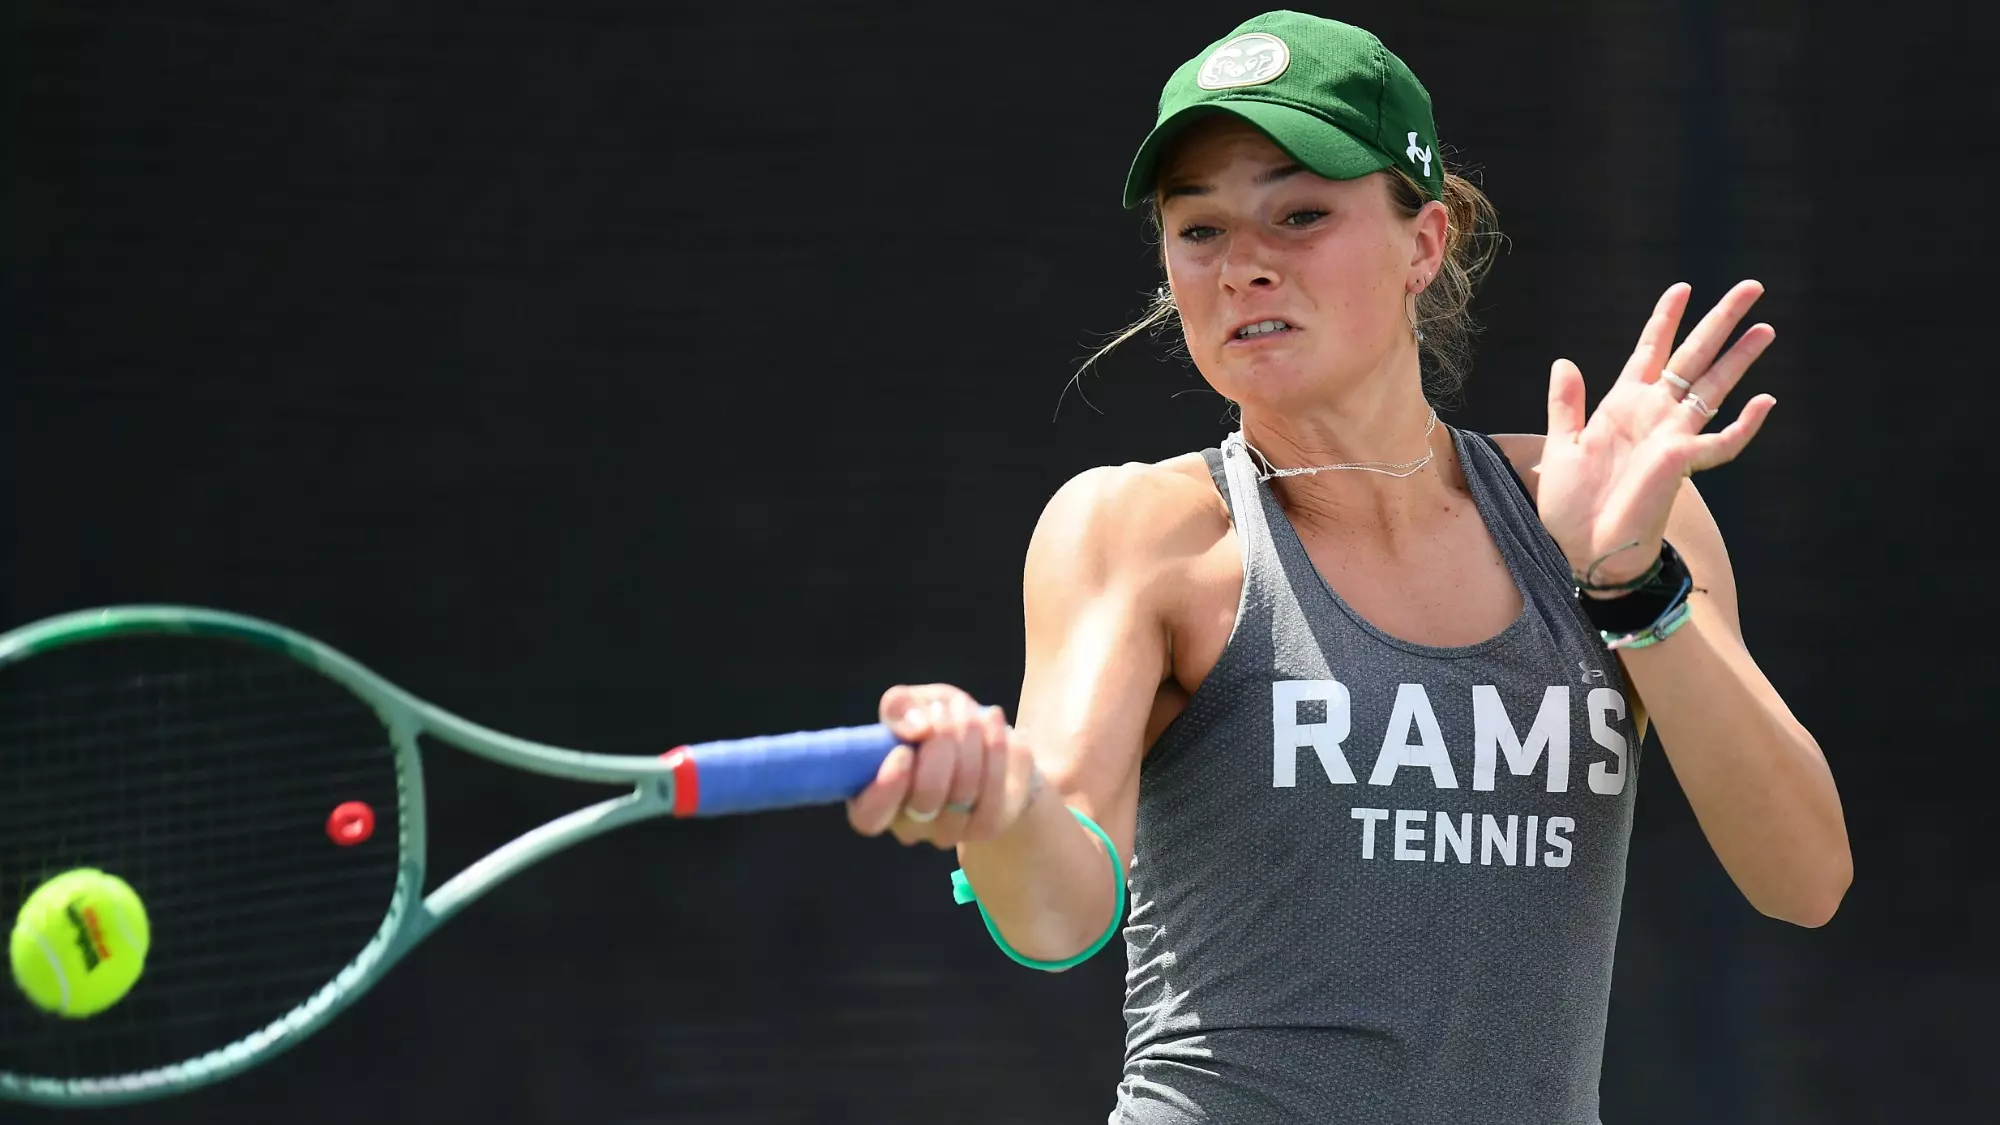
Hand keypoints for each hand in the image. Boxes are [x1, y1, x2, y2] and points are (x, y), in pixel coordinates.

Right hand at [845, 684, 1039, 848]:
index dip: (886, 789)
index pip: (869, 816)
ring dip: (971, 740)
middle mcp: (909, 823)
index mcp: (874, 797)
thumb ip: (899, 708)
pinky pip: (997, 795)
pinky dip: (998, 750)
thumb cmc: (934, 721)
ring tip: (970, 709)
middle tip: (943, 709)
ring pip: (964, 794)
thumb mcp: (912, 704)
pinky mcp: (985, 826)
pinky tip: (996, 723)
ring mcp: (948, 830)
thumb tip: (918, 728)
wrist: (983, 736)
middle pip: (925, 799)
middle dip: (941, 742)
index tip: (903, 752)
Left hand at [1538, 281, 1777, 586]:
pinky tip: (1765, 402)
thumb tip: (1564, 361)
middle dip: (1720, 322)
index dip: (1666, 319)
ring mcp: (1671, 436)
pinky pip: (1722, 441)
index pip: (1650, 350)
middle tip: (1751, 288)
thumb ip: (1565, 403)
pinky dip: (1744, 425)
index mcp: (1623, 405)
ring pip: (1714, 387)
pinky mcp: (1682, 463)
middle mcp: (1654, 414)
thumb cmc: (1570, 503)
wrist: (1578, 547)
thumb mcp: (1560, 445)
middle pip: (1693, 356)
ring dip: (1739, 358)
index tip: (1683, 288)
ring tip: (1765, 328)